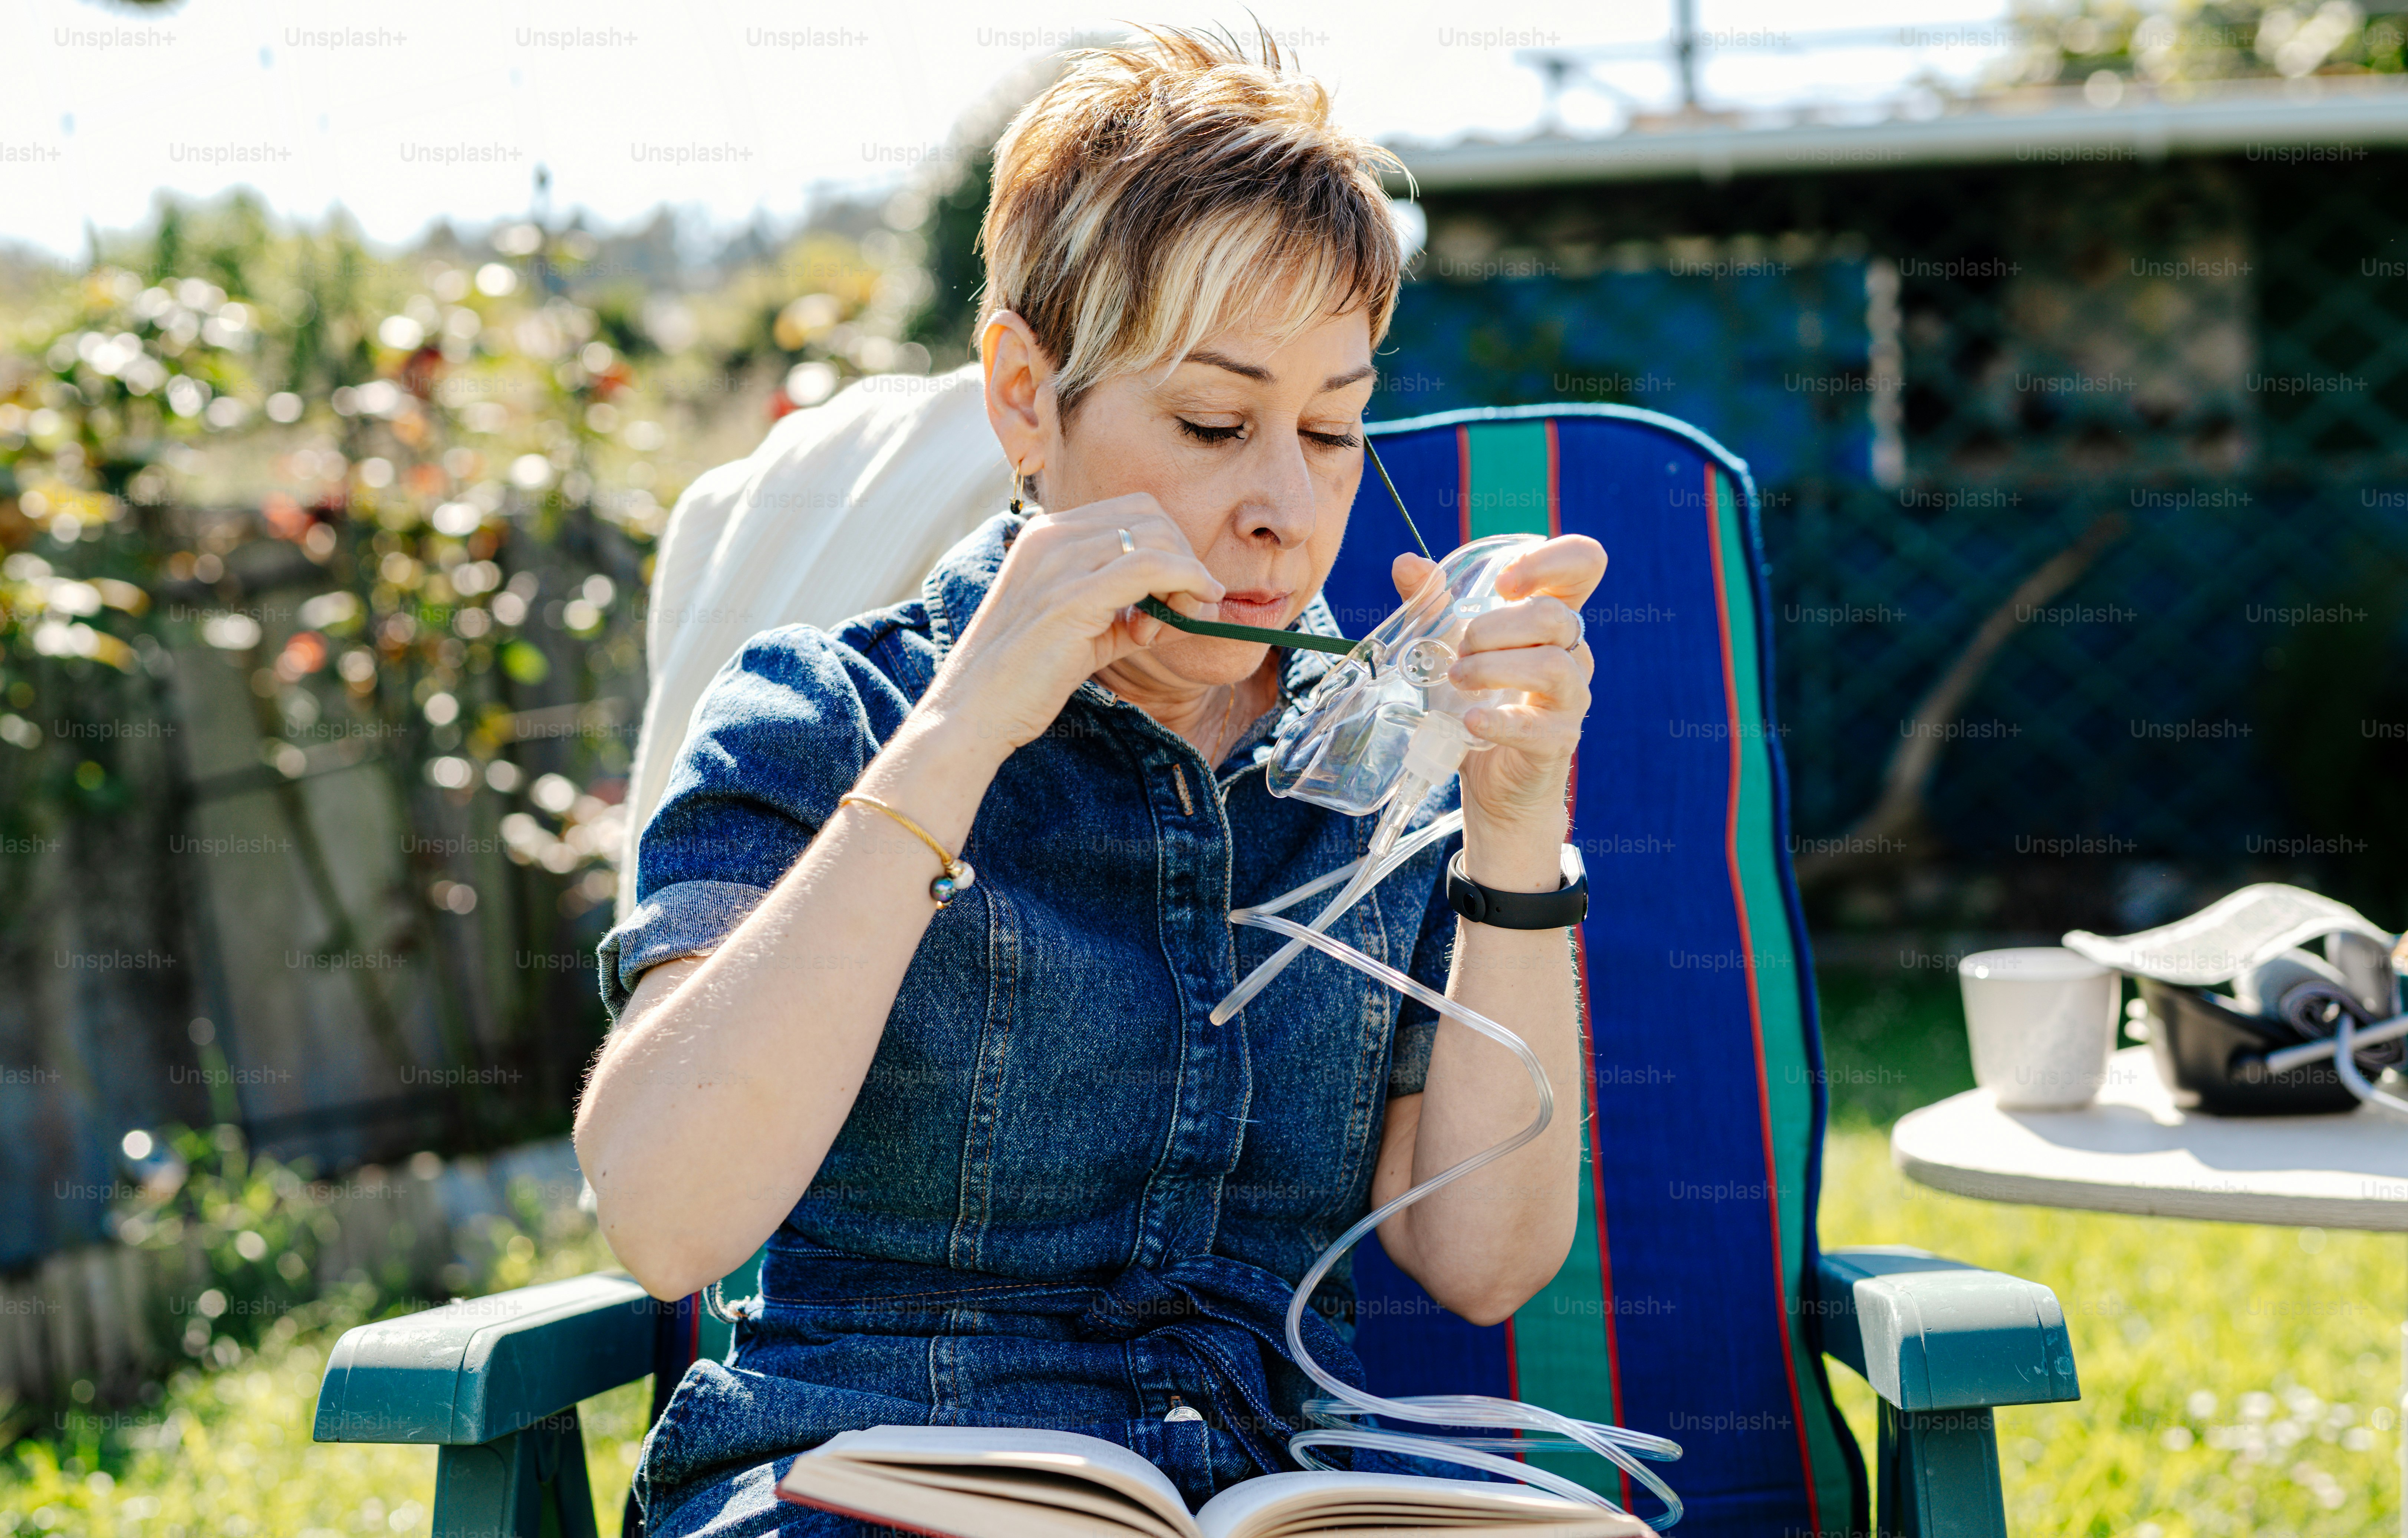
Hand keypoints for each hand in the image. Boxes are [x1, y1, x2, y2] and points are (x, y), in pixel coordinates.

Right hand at [924, 495, 1224, 755]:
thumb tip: (1193, 603)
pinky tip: (1200, 603)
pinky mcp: (1072, 595)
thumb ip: (1134, 610)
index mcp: (1046, 535)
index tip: (1172, 593)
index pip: (1132, 511)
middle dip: (1182, 557)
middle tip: (1179, 610)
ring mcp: (1059, 561)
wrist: (974, 711)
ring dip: (1186, 575)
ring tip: (1175, 620)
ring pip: (1155, 537)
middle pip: (1150, 516)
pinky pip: (1151, 566)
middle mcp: (1051, 536)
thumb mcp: (1087, 630)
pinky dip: (1187, 578)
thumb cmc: (1027, 677)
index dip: (1167, 546)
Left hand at [1391, 536, 1604, 862]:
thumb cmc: (1479, 699)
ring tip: (1458, 680)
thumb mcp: (1451, 647)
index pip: (1584, 564)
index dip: (1550, 561)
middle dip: (1495, 626)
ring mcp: (1571, 697)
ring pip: (1551, 665)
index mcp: (1553, 617)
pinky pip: (1536, 726)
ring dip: (1493, 668)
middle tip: (1460, 649)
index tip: (1502, 583)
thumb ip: (1433, 603)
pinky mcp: (1558, 740)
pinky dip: (1498, 721)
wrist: (1492, 780)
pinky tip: (1471, 720)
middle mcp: (1572, 652)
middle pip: (1553, 615)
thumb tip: (1407, 563)